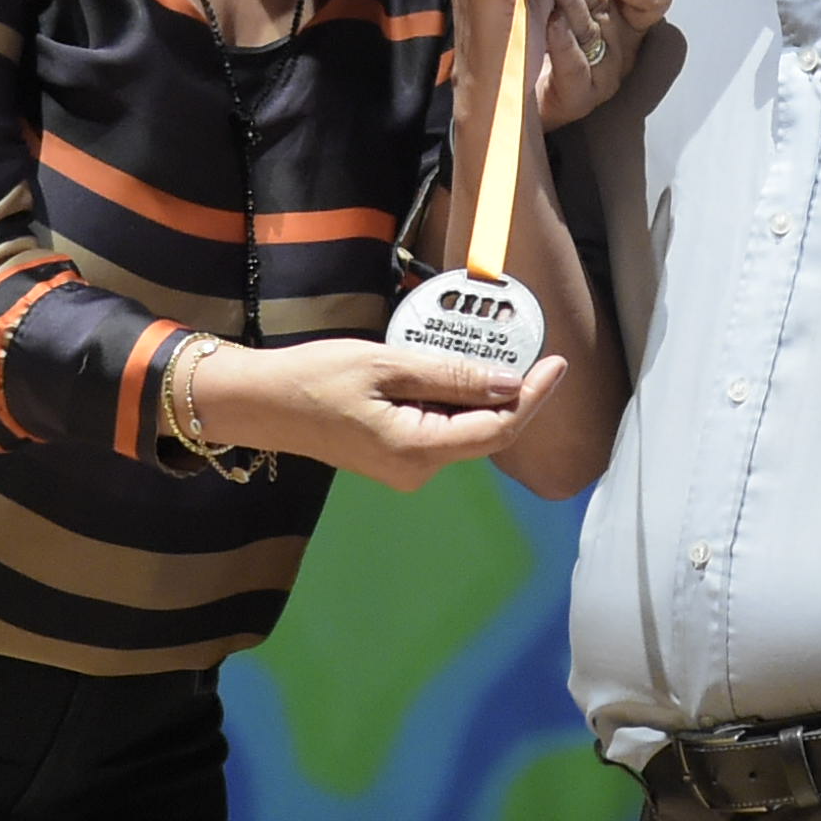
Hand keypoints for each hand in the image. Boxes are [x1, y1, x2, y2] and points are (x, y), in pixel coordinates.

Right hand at [188, 337, 569, 491]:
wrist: (263, 403)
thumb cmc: (316, 377)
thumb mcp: (386, 363)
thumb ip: (450, 376)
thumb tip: (509, 384)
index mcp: (417, 450)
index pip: (498, 428)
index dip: (533, 397)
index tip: (557, 363)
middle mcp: (418, 470)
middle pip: (486, 433)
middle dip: (513, 394)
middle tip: (532, 350)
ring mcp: (407, 469)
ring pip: (465, 430)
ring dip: (481, 394)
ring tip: (490, 351)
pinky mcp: (396, 458)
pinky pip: (441, 429)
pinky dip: (454, 400)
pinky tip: (453, 371)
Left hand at [538, 0, 668, 126]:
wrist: (519, 85)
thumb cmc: (548, 30)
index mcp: (629, 18)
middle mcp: (622, 46)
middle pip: (612, 4)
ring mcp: (603, 73)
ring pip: (591, 30)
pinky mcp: (579, 96)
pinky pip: (575, 67)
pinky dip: (564, 42)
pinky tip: (551, 21)